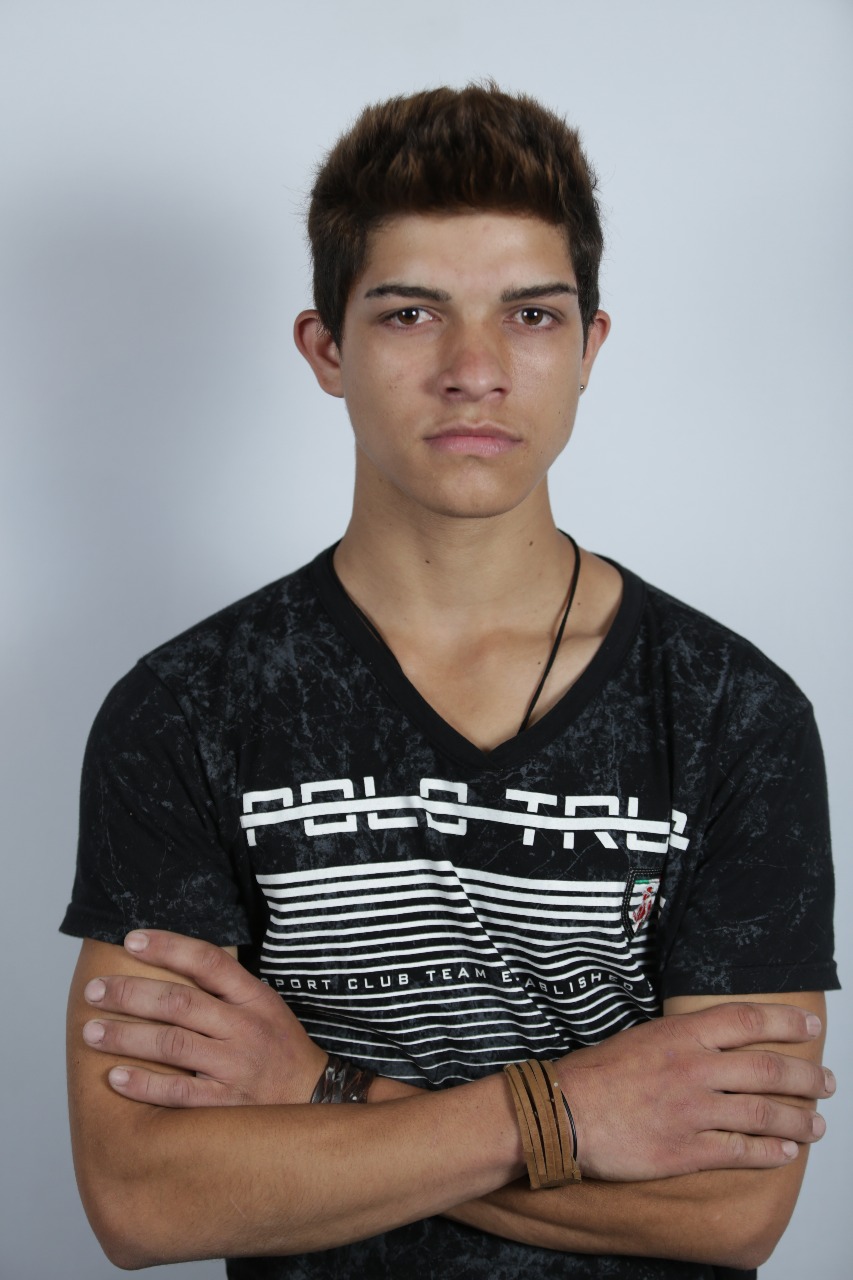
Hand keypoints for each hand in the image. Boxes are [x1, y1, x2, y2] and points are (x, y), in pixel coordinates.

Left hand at [82, 929, 328, 1107]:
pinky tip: (116, 1077)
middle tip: (94, 990)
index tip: (130, 940)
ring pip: (173, 1044)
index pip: (208, 962)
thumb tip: (169, 964)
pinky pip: (180, 1092)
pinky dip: (145, 1084)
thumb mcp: (265, 1008)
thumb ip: (224, 990)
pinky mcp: (228, 1105)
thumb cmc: (279, 1049)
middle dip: (130, 993)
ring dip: (127, 1036)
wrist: (317, 1101)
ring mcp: (237, 1066)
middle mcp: (245, 1028)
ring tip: (91, 1032)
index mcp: (255, 998)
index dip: (168, 947)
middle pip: (180, 1003)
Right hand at [556, 1000, 834, 1180]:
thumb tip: (715, 1042)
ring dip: (797, 1119)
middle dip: (806, 1077)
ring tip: (816, 1124)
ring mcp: (692, 1111)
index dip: (785, 1023)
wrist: (562, 1112)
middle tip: (826, 1083)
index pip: (747, 1021)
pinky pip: (740, 1151)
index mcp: (681, 1034)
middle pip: (767, 1069)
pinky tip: (785, 1153)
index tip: (811, 1027)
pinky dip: (770, 1153)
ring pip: (762, 1113)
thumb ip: (682, 1040)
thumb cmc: (596, 1074)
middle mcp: (693, 1068)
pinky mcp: (686, 1150)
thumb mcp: (642, 1038)